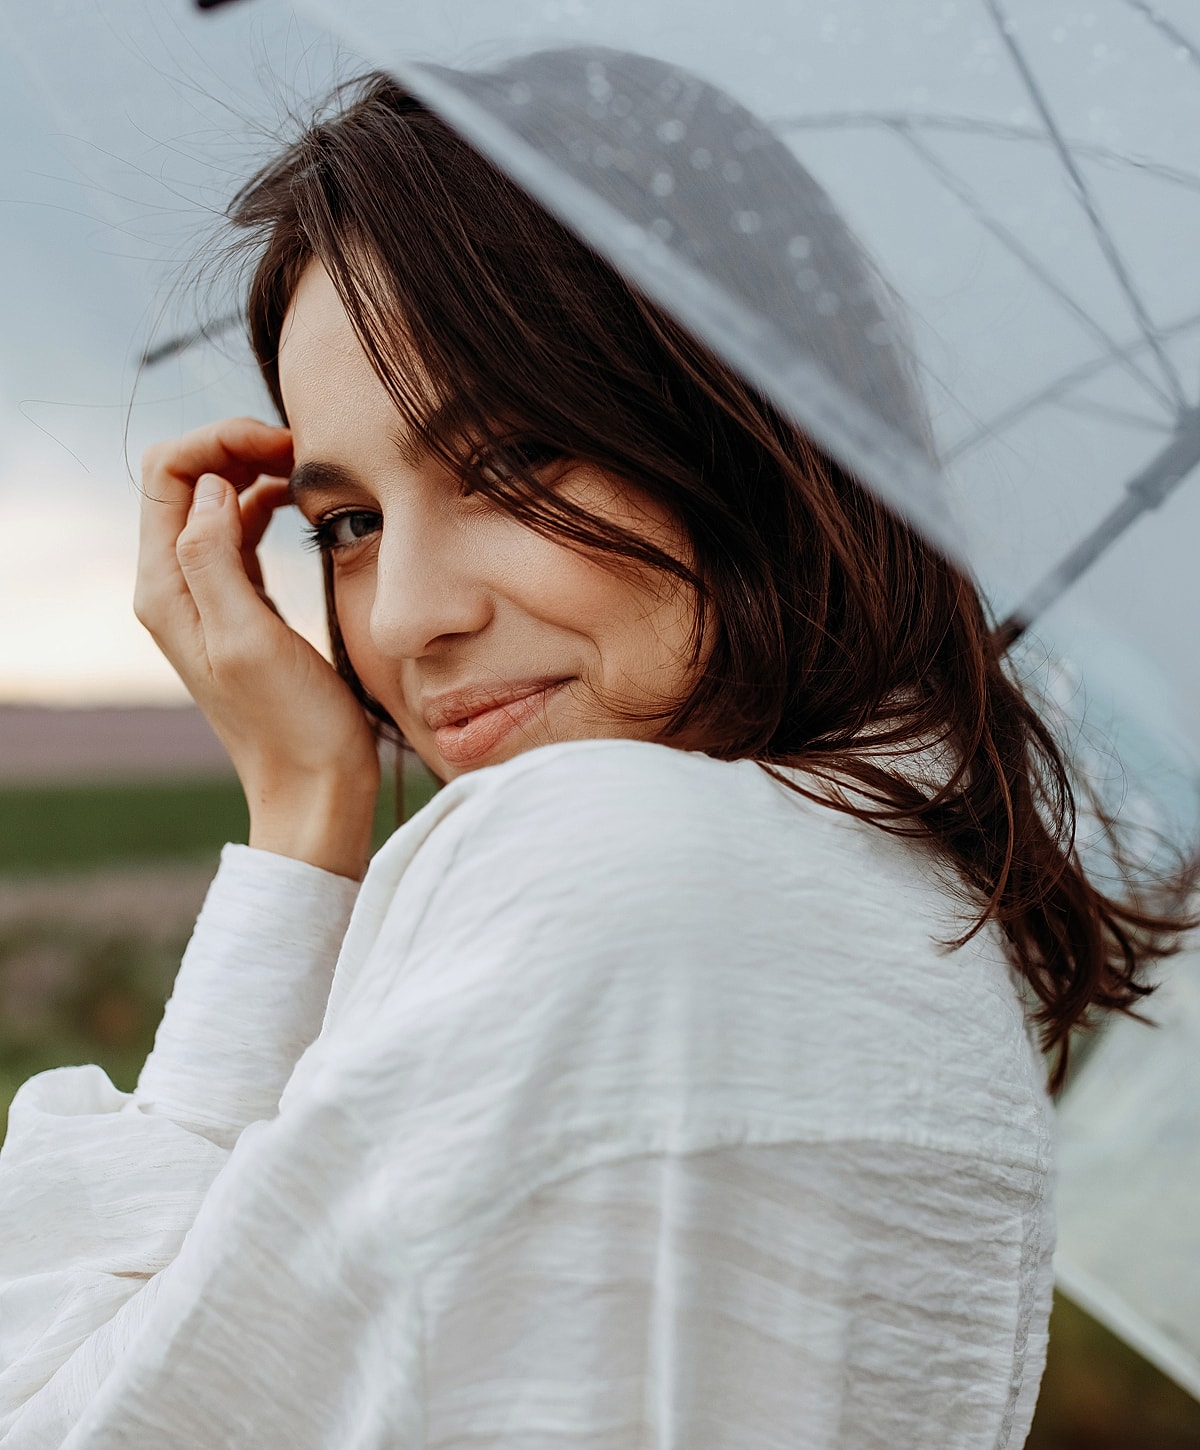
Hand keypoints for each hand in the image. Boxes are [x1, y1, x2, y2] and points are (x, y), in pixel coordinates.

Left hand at [135, 417, 379, 878]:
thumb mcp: (250, 639)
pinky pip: (241, 533)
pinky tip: (302, 508)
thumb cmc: (292, 727)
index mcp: (166, 589)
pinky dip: (266, 506)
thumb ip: (217, 557)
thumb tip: (216, 485)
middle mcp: (177, 587)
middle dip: (237, 447)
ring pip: (215, 500)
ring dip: (254, 471)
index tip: (285, 447)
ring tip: (308, 472)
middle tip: (302, 453)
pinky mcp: (243, 607)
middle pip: (187, 479)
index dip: (221, 441)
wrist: (314, 789)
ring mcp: (209, 597)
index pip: (168, 472)